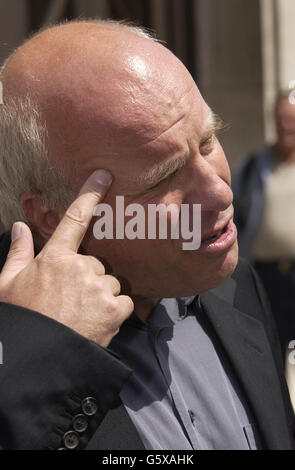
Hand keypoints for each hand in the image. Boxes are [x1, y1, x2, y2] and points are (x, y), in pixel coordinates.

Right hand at [0, 170, 133, 346]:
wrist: (37, 361)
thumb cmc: (22, 321)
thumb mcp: (7, 286)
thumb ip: (17, 254)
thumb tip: (18, 226)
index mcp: (53, 258)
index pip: (74, 219)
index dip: (90, 193)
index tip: (104, 175)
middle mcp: (80, 267)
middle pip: (94, 264)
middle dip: (87, 279)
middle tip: (69, 301)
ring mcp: (99, 287)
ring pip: (109, 282)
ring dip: (100, 295)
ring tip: (81, 316)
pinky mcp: (115, 308)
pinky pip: (123, 301)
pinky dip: (114, 310)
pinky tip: (96, 323)